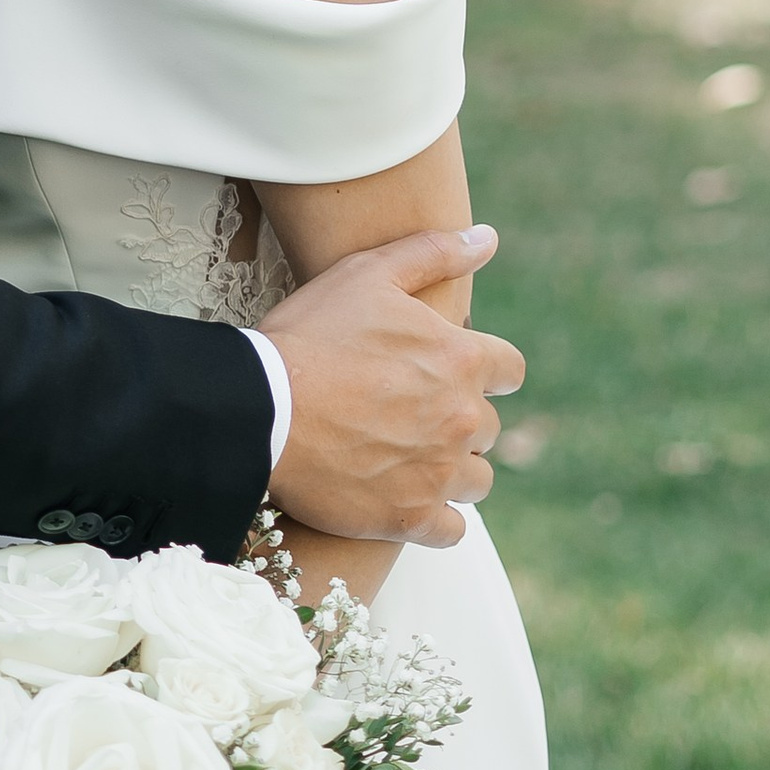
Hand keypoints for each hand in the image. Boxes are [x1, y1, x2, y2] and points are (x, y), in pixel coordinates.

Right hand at [257, 226, 522, 547]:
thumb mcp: (367, 274)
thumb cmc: (310, 335)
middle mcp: (463, 419)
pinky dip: (434, 519)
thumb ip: (434, 253)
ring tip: (405, 458)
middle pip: (489, 428)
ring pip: (476, 481)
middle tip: (410, 413)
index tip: (452, 373)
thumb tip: (489, 238)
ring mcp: (439, 474)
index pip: (509, 369)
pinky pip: (452, 531)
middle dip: (459, 420)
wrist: (260, 409)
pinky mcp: (410, 518)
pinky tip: (403, 501)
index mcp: (461, 359)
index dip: (483, 369)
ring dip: (451, 470)